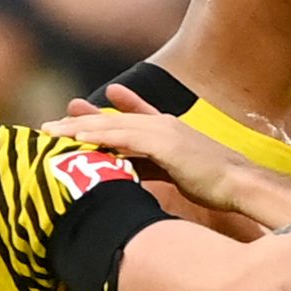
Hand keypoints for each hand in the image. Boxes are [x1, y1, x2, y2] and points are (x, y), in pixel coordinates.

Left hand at [46, 102, 262, 217]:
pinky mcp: (164, 143)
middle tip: (51, 124)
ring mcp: (164, 130)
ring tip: (53, 131)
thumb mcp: (179, 173)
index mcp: (170, 130)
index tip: (83, 106)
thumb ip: (155, 168)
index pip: (132, 116)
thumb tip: (130, 176)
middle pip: (114, 120)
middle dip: (81, 121)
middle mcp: (164, 124)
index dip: (108, 110)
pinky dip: (100, 136)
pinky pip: (125, 137)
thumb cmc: (215, 183)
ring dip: (80, 128)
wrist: (239, 182)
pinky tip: (78, 138)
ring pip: (114, 126)